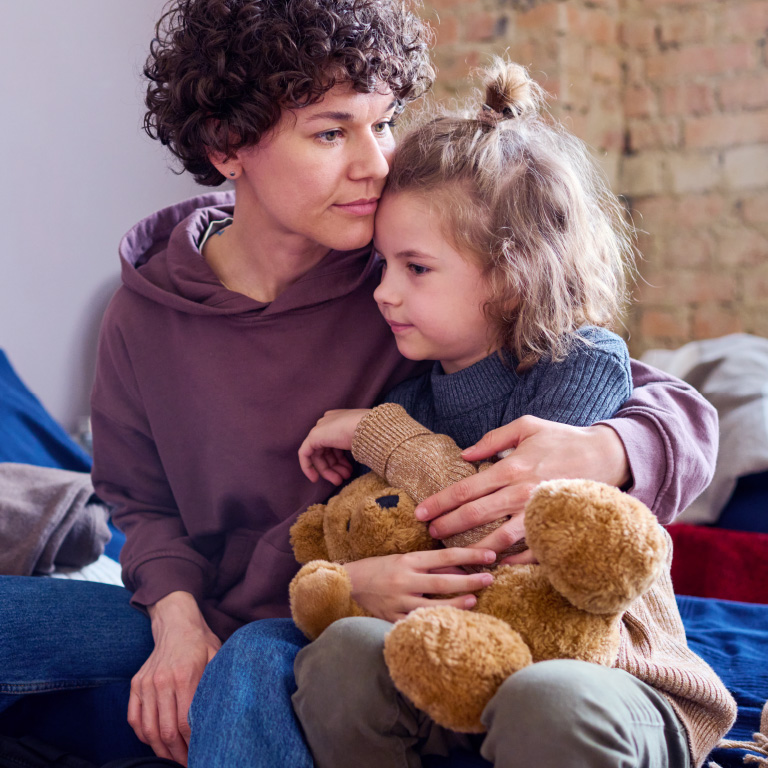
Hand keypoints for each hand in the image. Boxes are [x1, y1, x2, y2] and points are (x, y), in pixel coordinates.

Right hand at [127, 591, 220, 764]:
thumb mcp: (217, 656)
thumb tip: (226, 712)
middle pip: (165, 731)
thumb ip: (217, 682)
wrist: (176, 623)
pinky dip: (143, 735)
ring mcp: (145, 683)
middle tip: (188, 763)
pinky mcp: (135, 684)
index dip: (191, 745)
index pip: (184, 723)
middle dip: (177, 754)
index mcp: (184, 676)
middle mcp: (161, 681)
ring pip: (148, 729)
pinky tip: (155, 743)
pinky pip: (134, 718)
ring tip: (174, 758)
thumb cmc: (201, 642)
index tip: (200, 755)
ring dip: (160, 750)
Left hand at [298, 409, 370, 483]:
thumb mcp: (363, 441)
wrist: (370, 428)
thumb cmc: (372, 434)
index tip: (348, 471)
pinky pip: (305, 454)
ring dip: (328, 470)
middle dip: (335, 467)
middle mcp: (328, 422)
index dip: (341, 460)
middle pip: (327, 450)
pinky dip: (308, 467)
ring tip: (339, 480)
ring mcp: (320, 428)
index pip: (336, 444)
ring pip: (319, 455)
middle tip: (344, 478)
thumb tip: (353, 459)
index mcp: (339, 420)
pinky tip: (315, 479)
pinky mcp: (313, 436)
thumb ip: (354, 447)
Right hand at [344, 547, 496, 621]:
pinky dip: (434, 622)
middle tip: (490, 579)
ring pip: (433, 605)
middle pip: (443, 581)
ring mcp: (399, 601)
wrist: (349, 582)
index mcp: (408, 560)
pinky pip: (417, 623)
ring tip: (474, 600)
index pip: (445, 556)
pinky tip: (449, 624)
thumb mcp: (404, 559)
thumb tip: (460, 569)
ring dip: (456, 603)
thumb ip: (429, 565)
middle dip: (470, 580)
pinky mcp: (392, 618)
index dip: (469, 556)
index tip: (490, 556)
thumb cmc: (380, 567)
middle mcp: (405, 580)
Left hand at [414, 416, 630, 559]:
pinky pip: (532, 551)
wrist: (607, 454)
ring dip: (474, 549)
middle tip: (428, 534)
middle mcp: (522, 493)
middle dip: (447, 526)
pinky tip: (495, 564)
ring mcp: (540, 513)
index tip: (420, 513)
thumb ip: (493, 439)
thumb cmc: (563, 438)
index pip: (466, 489)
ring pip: (500, 538)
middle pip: (475, 515)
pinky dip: (513, 561)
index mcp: (512, 468)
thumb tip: (465, 454)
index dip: (440, 502)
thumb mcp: (526, 426)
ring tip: (455, 555)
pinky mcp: (557, 526)